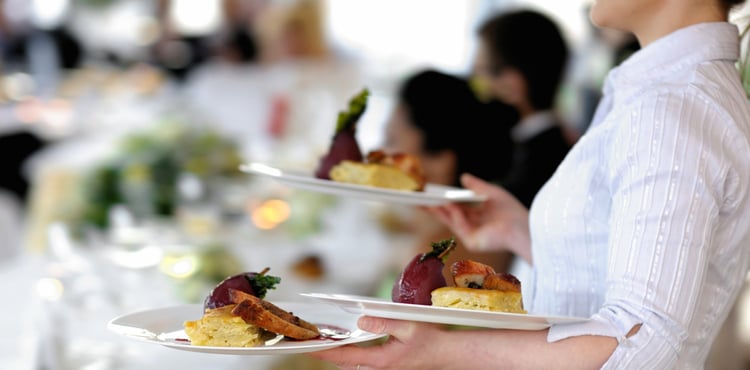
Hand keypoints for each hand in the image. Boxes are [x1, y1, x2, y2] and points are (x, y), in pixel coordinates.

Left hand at [308, 316, 448, 369]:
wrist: (445, 353)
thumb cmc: (430, 339)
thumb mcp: (408, 326)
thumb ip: (384, 323)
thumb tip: (361, 321)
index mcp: (382, 359)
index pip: (346, 356)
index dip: (326, 351)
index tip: (310, 345)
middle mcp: (379, 368)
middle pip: (344, 363)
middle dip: (326, 353)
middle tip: (308, 342)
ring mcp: (382, 369)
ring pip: (351, 365)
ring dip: (336, 355)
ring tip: (322, 342)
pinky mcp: (385, 366)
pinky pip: (360, 363)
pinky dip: (348, 355)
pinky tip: (344, 345)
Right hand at [424, 173, 530, 261]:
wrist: (522, 228)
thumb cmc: (511, 211)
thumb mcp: (492, 193)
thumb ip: (477, 185)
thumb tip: (463, 176)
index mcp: (479, 215)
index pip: (457, 208)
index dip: (443, 201)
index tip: (430, 193)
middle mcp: (473, 225)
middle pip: (448, 215)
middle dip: (433, 207)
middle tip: (417, 198)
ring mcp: (471, 234)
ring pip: (450, 221)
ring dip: (438, 210)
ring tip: (425, 198)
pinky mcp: (471, 241)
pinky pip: (458, 225)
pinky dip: (453, 214)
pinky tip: (447, 203)